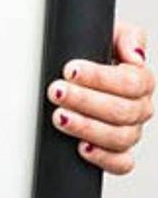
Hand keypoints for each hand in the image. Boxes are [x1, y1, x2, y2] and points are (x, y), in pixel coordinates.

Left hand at [46, 20, 153, 174]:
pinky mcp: (117, 152)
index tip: (71, 69)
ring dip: (88, 127)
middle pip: (123, 111)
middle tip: (57, 91)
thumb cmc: (92, 52)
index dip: (100, 77)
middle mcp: (139, 108)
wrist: (77, 74)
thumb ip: (127, 37)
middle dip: (85, 100)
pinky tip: (82, 148)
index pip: (130, 82)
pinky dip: (105, 158)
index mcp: (141, 81)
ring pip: (121, 137)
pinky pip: (122, 164)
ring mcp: (129, 131)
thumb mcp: (109, 34)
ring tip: (60, 116)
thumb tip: (136, 56)